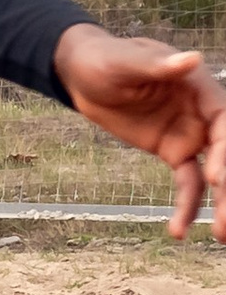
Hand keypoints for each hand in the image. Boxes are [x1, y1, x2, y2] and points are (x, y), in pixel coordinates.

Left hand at [53, 26, 225, 240]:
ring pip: (213, 175)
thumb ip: (157, 65)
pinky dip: (186, 207)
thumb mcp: (124, 61)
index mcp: (201, 88)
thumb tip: (189, 59)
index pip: (224, 122)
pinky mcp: (172, 152)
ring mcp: (190, 135)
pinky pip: (186, 183)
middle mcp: (203, 114)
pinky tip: (179, 231)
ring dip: (219, 204)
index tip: (217, 178)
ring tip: (221, 235)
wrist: (84, 72)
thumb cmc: (106, 59)